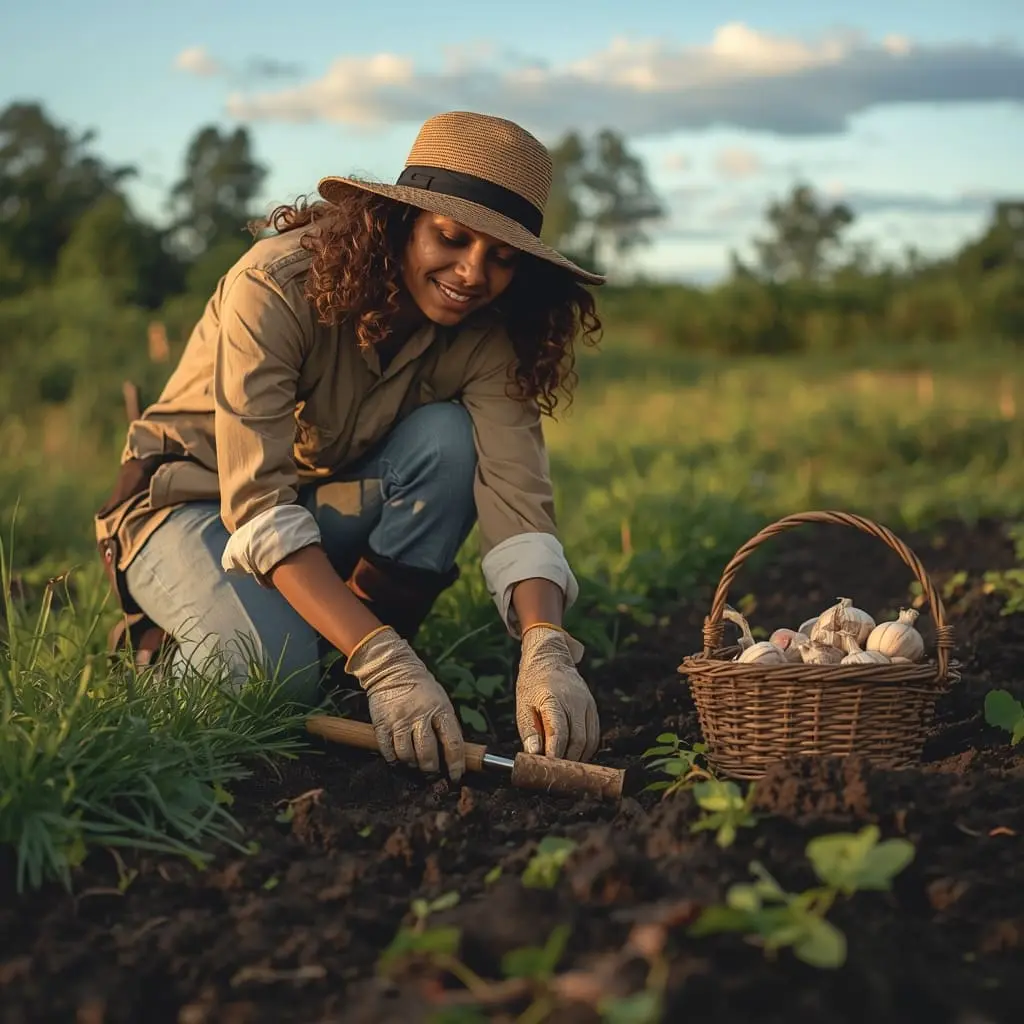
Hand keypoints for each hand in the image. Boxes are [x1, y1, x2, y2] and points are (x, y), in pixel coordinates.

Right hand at [345, 626, 465, 780]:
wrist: (392, 669)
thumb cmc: (421, 687)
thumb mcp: (441, 700)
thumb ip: (445, 724)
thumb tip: (452, 753)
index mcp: (441, 709)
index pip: (452, 743)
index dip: (456, 764)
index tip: (456, 776)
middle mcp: (420, 716)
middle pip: (428, 754)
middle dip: (432, 770)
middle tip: (433, 773)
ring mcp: (400, 720)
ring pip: (407, 756)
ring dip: (413, 765)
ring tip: (415, 765)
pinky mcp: (382, 724)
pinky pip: (389, 751)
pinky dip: (395, 760)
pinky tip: (399, 759)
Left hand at [515, 625, 599, 760]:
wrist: (551, 658)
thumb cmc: (533, 684)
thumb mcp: (523, 705)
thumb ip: (529, 730)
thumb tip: (534, 753)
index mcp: (554, 699)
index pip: (559, 732)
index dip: (555, 754)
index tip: (547, 768)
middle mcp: (575, 701)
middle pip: (577, 740)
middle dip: (566, 760)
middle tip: (554, 772)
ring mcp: (587, 705)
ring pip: (589, 741)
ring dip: (577, 758)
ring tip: (562, 765)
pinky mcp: (593, 709)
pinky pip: (594, 736)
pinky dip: (586, 750)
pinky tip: (573, 755)